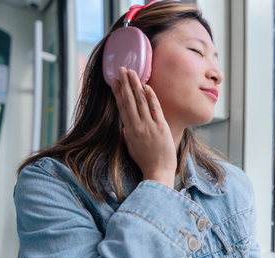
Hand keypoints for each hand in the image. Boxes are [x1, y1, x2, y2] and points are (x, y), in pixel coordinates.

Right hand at [111, 67, 176, 187]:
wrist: (158, 171)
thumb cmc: (145, 161)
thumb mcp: (131, 147)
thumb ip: (127, 135)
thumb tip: (124, 127)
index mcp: (129, 130)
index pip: (122, 107)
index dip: (117, 92)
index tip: (113, 80)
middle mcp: (137, 126)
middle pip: (130, 100)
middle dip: (125, 83)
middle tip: (122, 69)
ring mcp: (149, 125)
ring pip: (141, 101)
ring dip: (136, 85)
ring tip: (133, 73)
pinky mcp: (161, 127)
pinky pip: (155, 109)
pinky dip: (151, 97)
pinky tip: (147, 86)